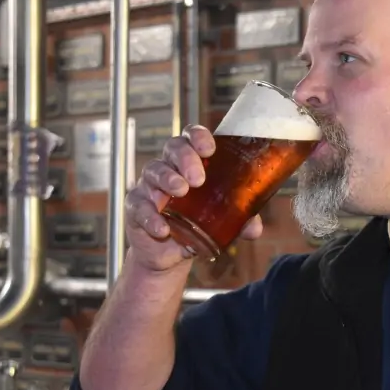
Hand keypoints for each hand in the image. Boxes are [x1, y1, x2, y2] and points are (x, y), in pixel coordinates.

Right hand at [124, 124, 262, 270]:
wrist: (170, 253)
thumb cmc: (196, 224)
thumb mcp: (221, 222)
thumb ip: (240, 221)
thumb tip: (254, 229)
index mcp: (192, 162)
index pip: (192, 137)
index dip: (198, 137)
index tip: (210, 150)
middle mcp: (170, 167)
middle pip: (173, 148)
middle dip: (185, 158)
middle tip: (198, 178)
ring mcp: (150, 186)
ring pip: (154, 171)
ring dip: (168, 178)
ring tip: (180, 191)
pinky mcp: (136, 207)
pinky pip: (139, 206)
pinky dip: (150, 216)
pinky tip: (162, 228)